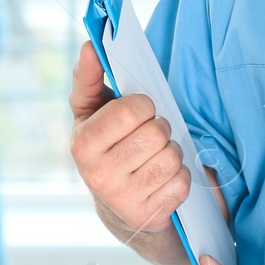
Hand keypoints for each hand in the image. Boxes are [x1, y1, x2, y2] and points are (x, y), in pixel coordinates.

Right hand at [69, 41, 190, 235]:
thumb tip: (90, 46)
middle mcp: (98, 175)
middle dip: (159, 128)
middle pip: (156, 133)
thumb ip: (90, 77)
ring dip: (171, 153)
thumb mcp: (93, 112)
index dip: (144, 105)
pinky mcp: (148, 217)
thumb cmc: (109, 146)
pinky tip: (163, 180)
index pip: (130, 111)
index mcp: (82, 144)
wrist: (119, 207)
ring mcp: (122, 200)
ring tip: (155, 157)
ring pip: (172, 157)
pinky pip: (182, 183)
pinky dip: (180, 178)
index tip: (139, 110)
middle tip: (149, 136)